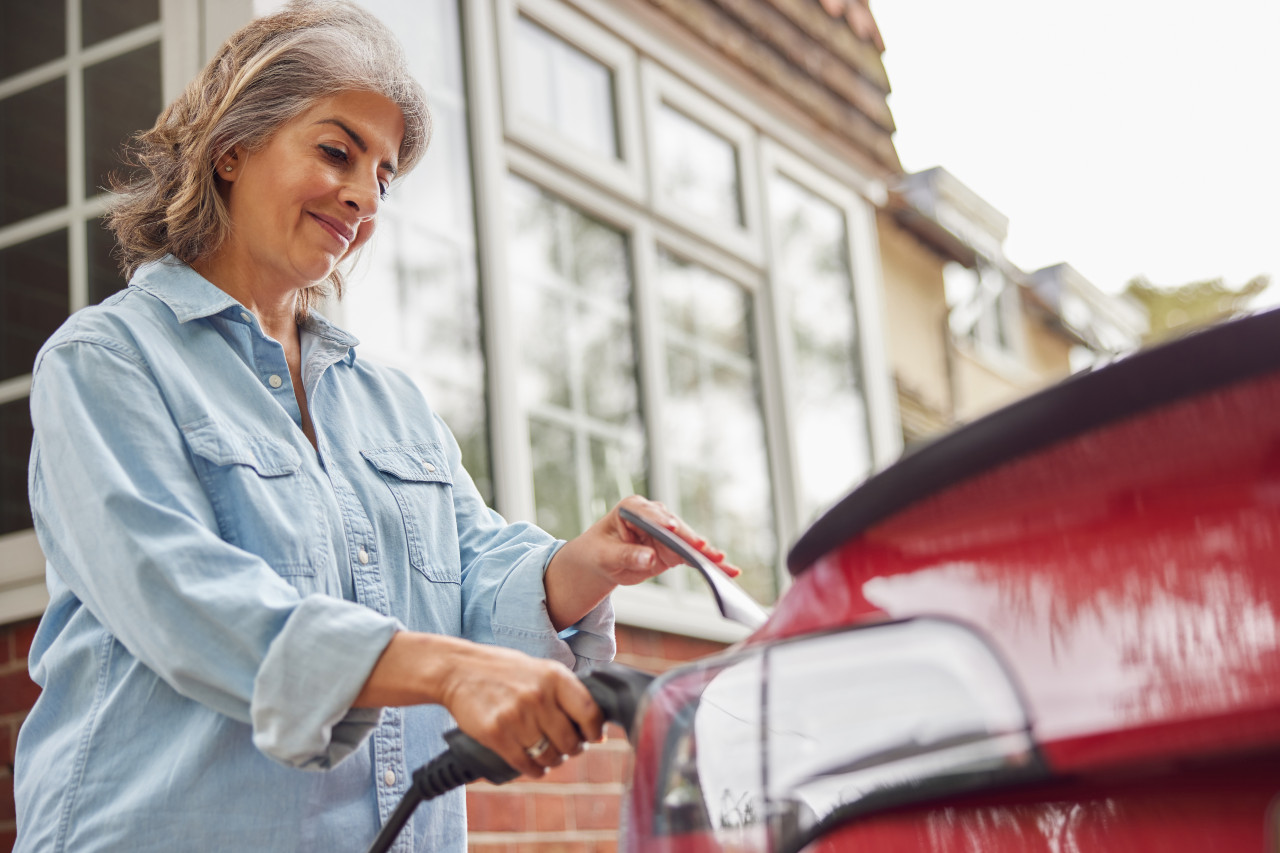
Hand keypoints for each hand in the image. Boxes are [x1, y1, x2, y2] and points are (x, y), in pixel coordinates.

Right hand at [436, 641, 602, 777]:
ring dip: (552, 761)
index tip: (593, 737)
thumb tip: (594, 727)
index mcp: (554, 676)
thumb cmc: (503, 671)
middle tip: (567, 749)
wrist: (459, 670)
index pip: (589, 712)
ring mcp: (517, 716)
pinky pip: (524, 764)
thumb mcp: (540, 670)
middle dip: (572, 750)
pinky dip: (533, 770)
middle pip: (570, 741)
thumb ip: (564, 693)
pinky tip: (534, 766)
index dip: (594, 731)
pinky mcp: (496, 734)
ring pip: (548, 756)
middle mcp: (538, 696)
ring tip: (549, 756)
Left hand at [544, 495, 740, 628]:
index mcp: (633, 509)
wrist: (600, 562)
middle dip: (689, 539)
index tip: (670, 528)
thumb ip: (627, 556)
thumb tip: (649, 558)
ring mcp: (667, 532)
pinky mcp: (673, 549)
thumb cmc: (598, 553)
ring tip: (723, 564)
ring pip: (689, 542)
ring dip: (706, 554)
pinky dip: (708, 564)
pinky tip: (727, 569)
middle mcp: (654, 516)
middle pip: (675, 528)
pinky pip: (693, 556)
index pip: (649, 514)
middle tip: (704, 550)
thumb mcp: (606, 556)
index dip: (660, 521)